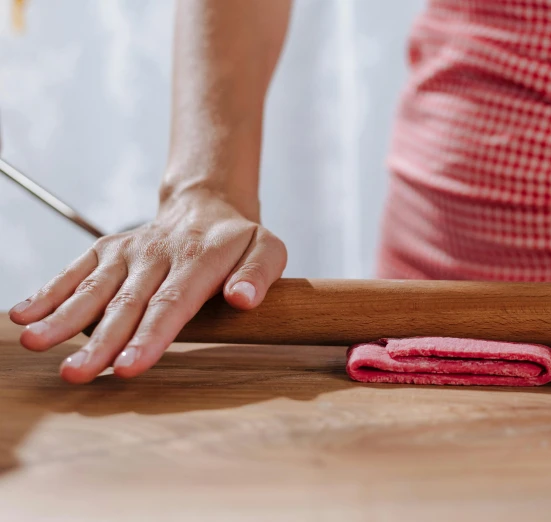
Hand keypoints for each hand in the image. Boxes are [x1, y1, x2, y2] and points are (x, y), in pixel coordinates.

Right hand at [8, 188, 286, 383]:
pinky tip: (23, 315)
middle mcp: (159, 254)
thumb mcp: (268, 249)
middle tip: (77, 374)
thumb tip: (244, 299)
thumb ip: (259, 273)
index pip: (173, 303)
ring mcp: (129, 252)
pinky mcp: (108, 250)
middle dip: (101, 341)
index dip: (151, 336)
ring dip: (63, 318)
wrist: (206, 205)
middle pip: (128, 304)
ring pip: (94, 288)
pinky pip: (76, 270)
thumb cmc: (238, 239)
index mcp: (201, 259)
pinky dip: (48, 292)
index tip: (130, 366)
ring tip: (36, 344)